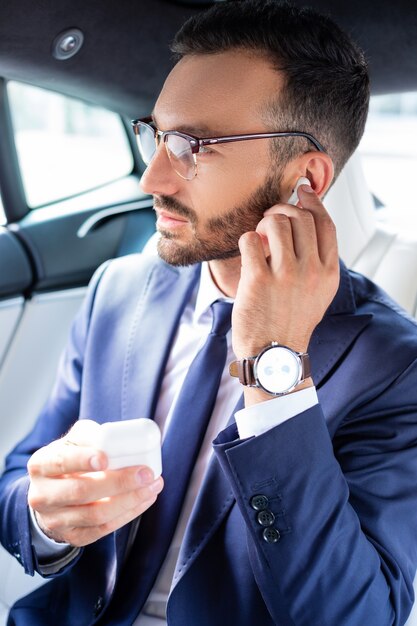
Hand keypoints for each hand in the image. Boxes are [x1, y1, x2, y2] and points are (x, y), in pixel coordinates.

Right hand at [27, 421, 163, 546]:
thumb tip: (115, 436)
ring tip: (152, 486)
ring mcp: (56, 520)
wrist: (52, 495)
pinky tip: (144, 500)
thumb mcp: (72, 442)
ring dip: (130, 500)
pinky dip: (128, 514)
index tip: (105, 458)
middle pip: (81, 491)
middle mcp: (43, 495)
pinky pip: (103, 529)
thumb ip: (90, 435)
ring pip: (96, 515)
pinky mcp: (72, 536)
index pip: (60, 461)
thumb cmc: (68, 462)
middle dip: (118, 483)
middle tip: (145, 473)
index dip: (82, 460)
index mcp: (41, 465)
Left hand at [232, 185, 338, 358]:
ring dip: (263, 223)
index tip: (303, 192)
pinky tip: (248, 253)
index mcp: (328, 272)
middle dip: (282, 210)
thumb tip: (306, 219)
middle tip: (270, 219)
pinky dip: (246, 240)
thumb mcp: (319, 292)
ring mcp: (285, 274)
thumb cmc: (292, 320)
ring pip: (276, 221)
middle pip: (300, 217)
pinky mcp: (258, 279)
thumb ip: (319, 260)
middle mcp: (311, 270)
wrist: (274, 354)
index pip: (325, 223)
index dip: (313, 202)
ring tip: (259, 238)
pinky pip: (249, 239)